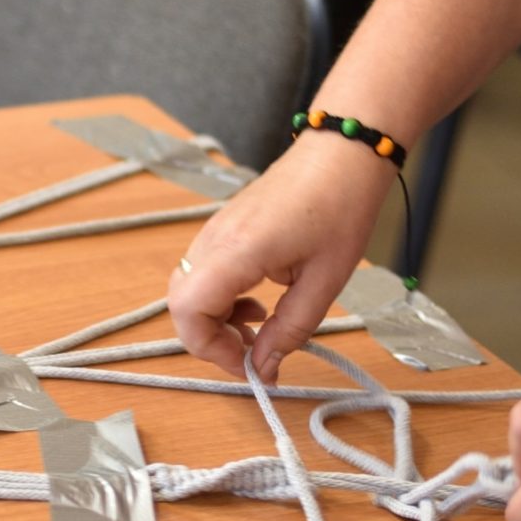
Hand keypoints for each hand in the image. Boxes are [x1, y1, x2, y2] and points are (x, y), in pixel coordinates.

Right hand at [169, 132, 394, 382]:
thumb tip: (264, 367)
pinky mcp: (219, 230)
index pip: (188, 313)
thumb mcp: (326, 281)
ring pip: (187, 292)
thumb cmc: (340, 209)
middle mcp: (211, 242)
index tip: (249, 366)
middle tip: (252, 353)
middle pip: (180, 307)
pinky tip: (255, 302)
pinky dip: (219, 300)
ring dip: (215, 320)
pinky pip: (200, 276)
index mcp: (236, 252)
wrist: (340, 154)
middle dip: (210, 340)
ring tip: (259, 327)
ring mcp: (210, 233)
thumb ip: (290, 329)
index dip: (212, 350)